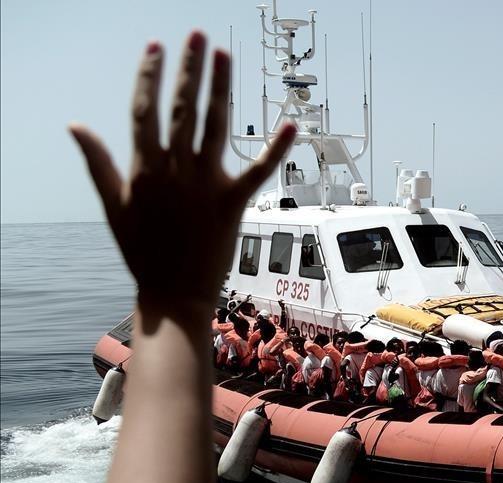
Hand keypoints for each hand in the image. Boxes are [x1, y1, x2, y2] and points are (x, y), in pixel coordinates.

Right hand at [70, 34, 295, 318]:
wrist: (173, 294)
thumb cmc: (142, 251)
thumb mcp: (113, 205)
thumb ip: (98, 163)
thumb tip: (76, 126)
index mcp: (144, 169)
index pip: (144, 110)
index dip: (150, 76)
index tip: (156, 47)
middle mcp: (174, 171)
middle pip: (181, 109)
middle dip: (189, 69)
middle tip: (197, 35)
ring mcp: (204, 185)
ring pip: (214, 126)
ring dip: (219, 88)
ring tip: (222, 55)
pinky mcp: (232, 203)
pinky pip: (258, 171)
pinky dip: (276, 149)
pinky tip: (292, 125)